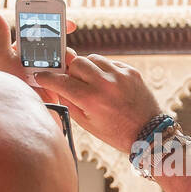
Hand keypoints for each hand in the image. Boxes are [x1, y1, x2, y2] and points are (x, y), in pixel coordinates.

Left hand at [0, 11, 77, 103]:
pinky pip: (69, 75)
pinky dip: (73, 69)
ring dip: (68, 54)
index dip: (55, 24)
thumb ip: (1, 36)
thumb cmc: (5, 85)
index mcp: (25, 52)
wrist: (16, 114)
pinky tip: (72, 67)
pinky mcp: (58, 86)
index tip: (67, 21)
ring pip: (64, 58)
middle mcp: (37, 62)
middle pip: (55, 44)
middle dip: (63, 38)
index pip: (41, 33)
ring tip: (65, 56)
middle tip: (71, 33)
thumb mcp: (1, 58)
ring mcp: (49, 74)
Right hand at [33, 54, 162, 153]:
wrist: (149, 133)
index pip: (61, 80)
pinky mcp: (131, 71)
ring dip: (86, 68)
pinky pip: (109, 62)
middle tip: (70, 81)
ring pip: (92, 58)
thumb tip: (55, 86)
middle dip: (70, 71)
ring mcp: (120, 75)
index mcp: (91, 99)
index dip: (47, 77)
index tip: (41, 75)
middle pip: (76, 62)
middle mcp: (105, 83)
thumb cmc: (116, 132)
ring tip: (89, 82)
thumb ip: (69, 102)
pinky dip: (102, 70)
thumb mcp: (87, 124)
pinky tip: (105, 83)